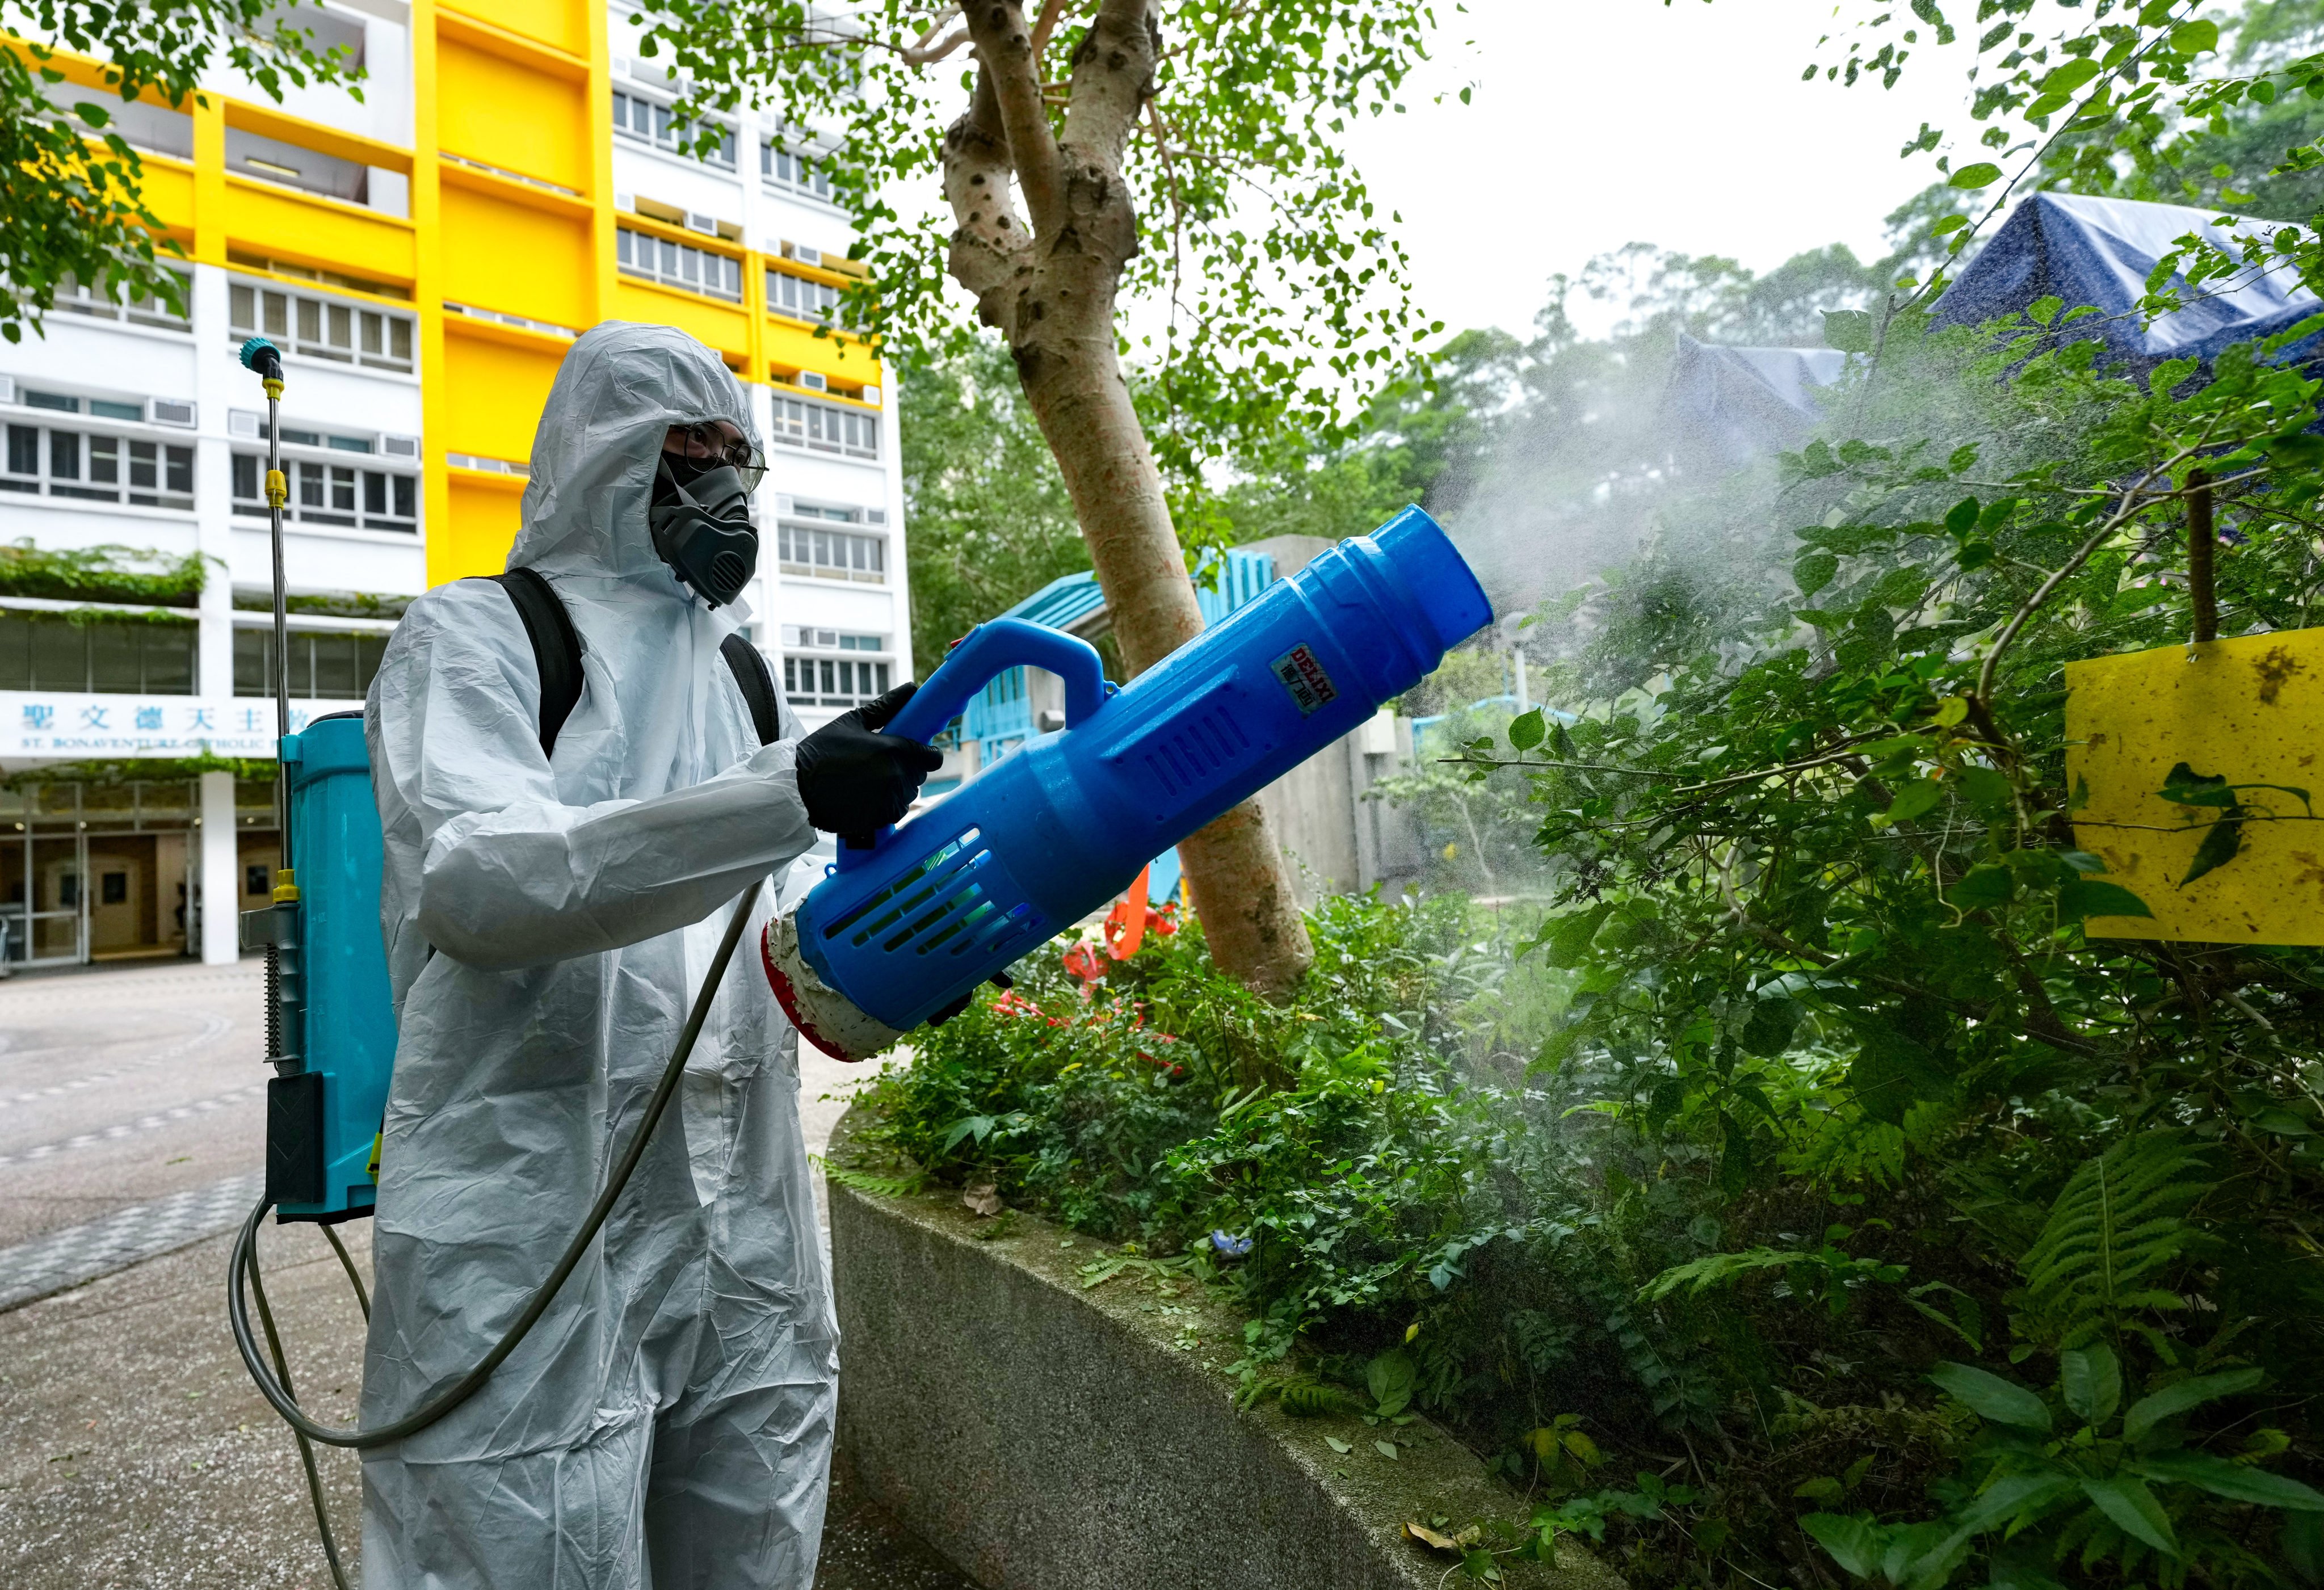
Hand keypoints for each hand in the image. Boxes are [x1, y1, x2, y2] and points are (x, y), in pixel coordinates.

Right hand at [794, 682, 943, 835]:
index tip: (914, 751)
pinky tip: (866, 795)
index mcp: (894, 750)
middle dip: (907, 767)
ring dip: (896, 786)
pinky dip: (886, 803)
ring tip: (869, 779)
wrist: (797, 788)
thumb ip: (886, 706)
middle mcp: (897, 777)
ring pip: (908, 793)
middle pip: (919, 774)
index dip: (926, 753)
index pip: (932, 757)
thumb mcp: (852, 722)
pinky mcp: (881, 819)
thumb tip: (911, 687)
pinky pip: (896, 810)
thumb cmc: (821, 751)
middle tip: (880, 762)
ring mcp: (890, 800)